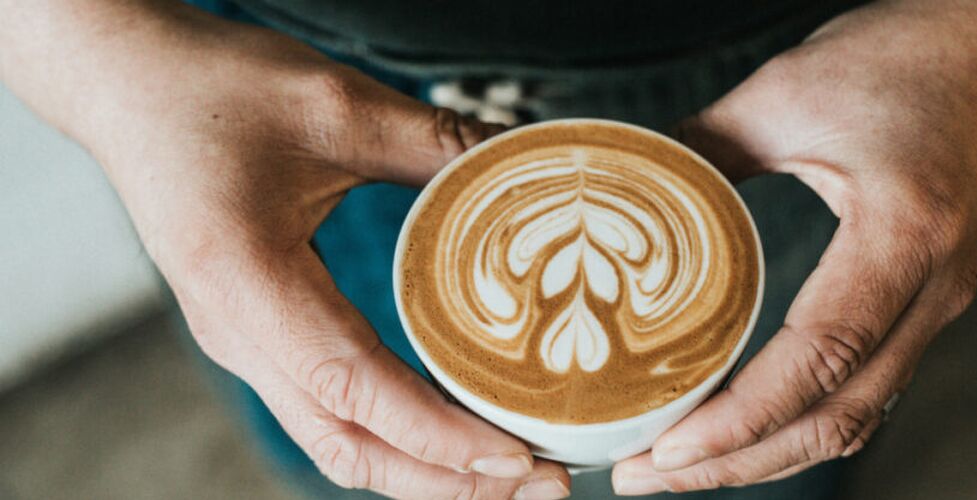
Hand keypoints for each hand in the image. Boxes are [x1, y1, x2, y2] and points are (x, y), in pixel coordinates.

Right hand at [1, 2, 567, 497]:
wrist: (125, 87)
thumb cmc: (211, 89)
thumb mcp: (334, 103)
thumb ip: (433, 142)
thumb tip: (526, 164)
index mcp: (245, 283)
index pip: (353, 390)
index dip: (438, 436)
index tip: (515, 457)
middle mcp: (237, 334)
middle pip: (346, 446)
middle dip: (444, 481)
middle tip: (541, 482)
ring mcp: (242, 342)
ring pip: (336, 442)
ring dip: (422, 470)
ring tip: (508, 472)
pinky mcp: (255, 334)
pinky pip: (328, 410)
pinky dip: (395, 437)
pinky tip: (451, 429)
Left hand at [612, 0, 976, 493]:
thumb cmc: (909, 54)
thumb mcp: (787, 90)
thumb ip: (700, 147)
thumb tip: (621, 190)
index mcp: (906, 233)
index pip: (821, 358)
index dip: (740, 419)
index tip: (665, 449)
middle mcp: (936, 286)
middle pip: (838, 416)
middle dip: (737, 463)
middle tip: (645, 476)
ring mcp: (940, 301)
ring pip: (856, 416)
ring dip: (767, 454)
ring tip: (680, 466)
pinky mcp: (929, 300)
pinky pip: (868, 387)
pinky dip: (802, 423)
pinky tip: (745, 427)